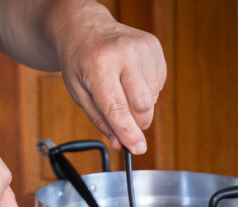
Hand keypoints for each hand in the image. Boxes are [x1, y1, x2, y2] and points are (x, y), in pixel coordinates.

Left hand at [54, 11, 165, 154]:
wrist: (85, 27)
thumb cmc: (79, 61)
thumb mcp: (79, 94)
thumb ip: (101, 120)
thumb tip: (121, 143)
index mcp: (99, 65)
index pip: (118, 108)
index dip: (129, 133)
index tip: (137, 149)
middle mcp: (124, 53)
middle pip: (142, 105)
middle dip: (136, 123)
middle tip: (125, 124)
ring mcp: (142, 48)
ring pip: (152, 97)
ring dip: (140, 106)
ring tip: (121, 90)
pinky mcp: (154, 47)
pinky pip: (158, 84)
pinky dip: (146, 91)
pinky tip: (130, 80)